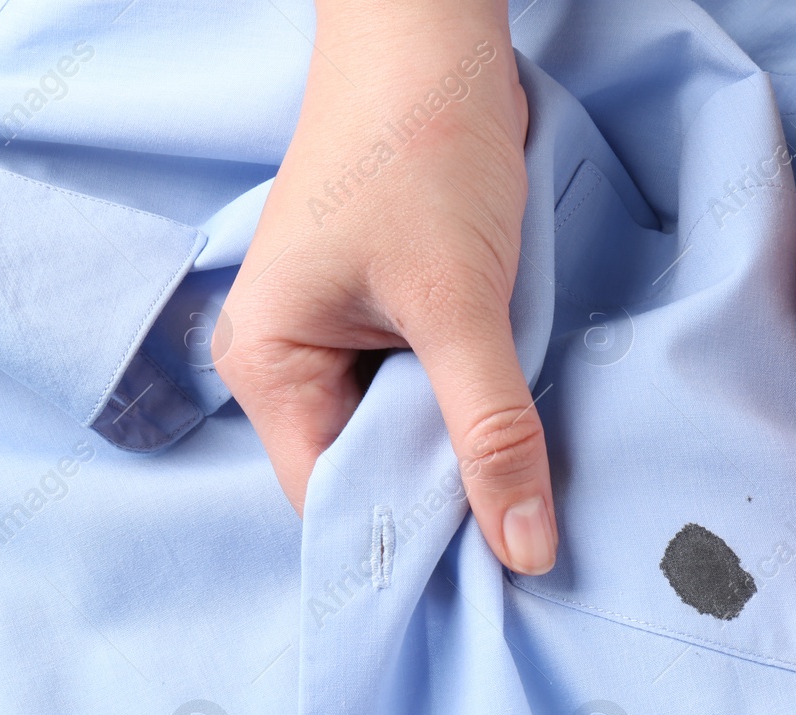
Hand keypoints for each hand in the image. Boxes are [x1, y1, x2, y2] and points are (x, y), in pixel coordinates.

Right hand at [214, 1, 555, 574]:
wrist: (433, 32)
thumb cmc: (419, 148)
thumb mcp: (460, 302)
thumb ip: (492, 430)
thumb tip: (524, 551)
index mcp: (268, 367)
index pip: (332, 498)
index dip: (406, 540)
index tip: (488, 578)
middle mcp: (289, 364)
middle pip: (368, 474)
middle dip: (441, 501)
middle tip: (524, 543)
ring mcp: (336, 339)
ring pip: (405, 435)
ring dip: (462, 451)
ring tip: (527, 486)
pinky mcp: (383, 315)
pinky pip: (425, 391)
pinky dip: (470, 407)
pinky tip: (516, 425)